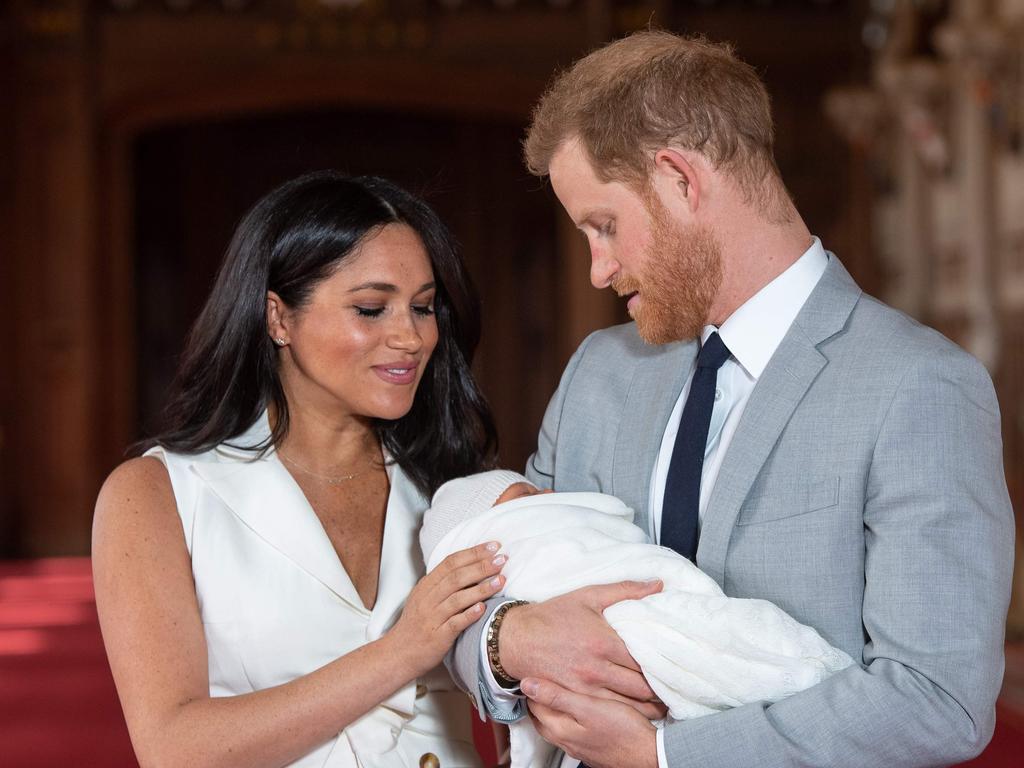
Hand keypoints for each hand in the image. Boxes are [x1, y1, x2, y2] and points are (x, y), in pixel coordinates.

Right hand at [389, 542, 505, 676]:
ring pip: (458, 599)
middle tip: (503, 559)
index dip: (473, 552)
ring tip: (501, 580)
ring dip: (481, 589)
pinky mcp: (437, 636)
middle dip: (481, 566)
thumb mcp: (425, 597)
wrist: (399, 653)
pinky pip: (455, 623)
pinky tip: (483, 608)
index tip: (494, 546)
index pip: (451, 562)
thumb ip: (444, 582)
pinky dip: (469, 614)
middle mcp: (428, 598)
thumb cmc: (417, 623)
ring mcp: (432, 617)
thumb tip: (474, 566)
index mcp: (426, 585)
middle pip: (456, 577)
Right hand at [500, 581, 665, 719]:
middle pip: (641, 687)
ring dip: (648, 707)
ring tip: (663, 705)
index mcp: (604, 642)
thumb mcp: (589, 596)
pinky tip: (636, 714)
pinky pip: (607, 712)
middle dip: (660, 691)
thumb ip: (625, 591)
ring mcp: (585, 688)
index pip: (645, 660)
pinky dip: (625, 715)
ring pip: (628, 706)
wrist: (516, 638)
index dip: (664, 666)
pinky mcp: (574, 699)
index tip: (676, 667)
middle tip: (674, 689)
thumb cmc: (553, 615)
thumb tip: (657, 584)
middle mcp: (596, 668)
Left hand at [523, 678, 657, 767]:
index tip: (533, 672)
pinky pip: (573, 731)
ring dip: (554, 709)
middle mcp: (567, 741)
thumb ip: (557, 696)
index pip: (535, 706)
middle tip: (541, 680)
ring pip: (558, 725)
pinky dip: (570, 718)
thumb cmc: (623, 730)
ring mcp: (580, 746)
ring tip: (557, 691)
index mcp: (561, 729)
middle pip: (543, 718)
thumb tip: (528, 684)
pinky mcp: (593, 747)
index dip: (532, 688)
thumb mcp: (588, 707)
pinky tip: (580, 710)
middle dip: (539, 700)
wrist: (650, 755)